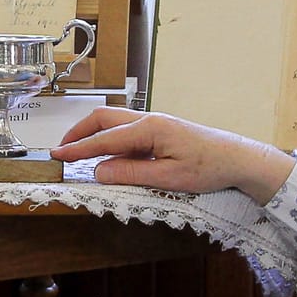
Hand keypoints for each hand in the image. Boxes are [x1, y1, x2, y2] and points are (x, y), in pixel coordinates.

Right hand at [50, 107, 296, 203]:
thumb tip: (99, 171)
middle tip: (62, 150)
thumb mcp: (169, 178)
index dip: (78, 149)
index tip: (57, 156)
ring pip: (114, 123)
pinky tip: (107, 155)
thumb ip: (131, 173)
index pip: (104, 139)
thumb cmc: (210, 167)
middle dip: (79, 133)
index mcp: (150, 128)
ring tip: (79, 152)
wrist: (239, 159)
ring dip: (94, 135)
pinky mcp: (161, 131)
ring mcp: (156, 123)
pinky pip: (127, 131)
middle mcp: (150, 120)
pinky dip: (110, 140)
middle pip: (104, 119)